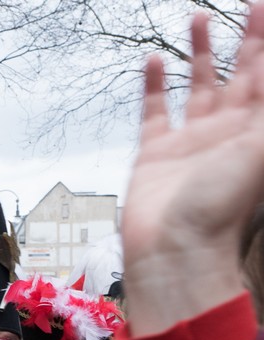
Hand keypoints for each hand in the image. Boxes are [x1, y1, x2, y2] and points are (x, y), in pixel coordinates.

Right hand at [122, 9, 263, 334]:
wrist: (175, 250)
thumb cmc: (222, 206)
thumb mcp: (261, 150)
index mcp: (256, 131)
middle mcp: (227, 132)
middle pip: (242, 75)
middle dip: (247, 40)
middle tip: (248, 5)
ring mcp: (190, 141)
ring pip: (198, 86)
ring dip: (200, 53)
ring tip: (196, 19)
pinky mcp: (155, 153)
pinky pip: (156, 112)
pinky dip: (154, 86)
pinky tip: (152, 61)